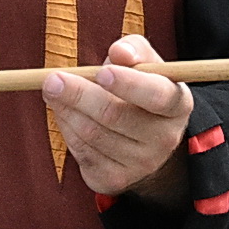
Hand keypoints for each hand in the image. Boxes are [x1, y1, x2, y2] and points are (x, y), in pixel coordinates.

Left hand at [42, 34, 192, 205]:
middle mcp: (165, 138)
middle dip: (78, 95)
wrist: (144, 141)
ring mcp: (141, 164)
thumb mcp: (145, 64)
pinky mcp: (115, 179)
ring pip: (92, 133)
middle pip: (115, 115)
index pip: (157, 95)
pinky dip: (66, 128)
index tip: (102, 72)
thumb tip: (120, 51)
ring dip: (65, 109)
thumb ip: (134, 50)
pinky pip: (81, 152)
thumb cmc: (139, 89)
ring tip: (53, 90)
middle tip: (52, 79)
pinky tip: (65, 113)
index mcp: (177, 105)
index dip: (129, 84)